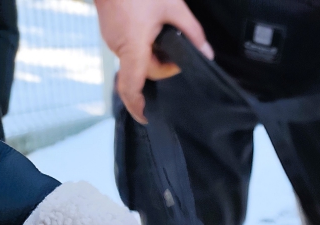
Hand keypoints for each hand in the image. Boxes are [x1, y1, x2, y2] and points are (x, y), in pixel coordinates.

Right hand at [95, 0, 212, 122]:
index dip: (138, 107)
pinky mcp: (112, 31)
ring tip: (163, 30)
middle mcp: (119, 48)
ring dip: (155, 53)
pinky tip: (151, 26)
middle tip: (178, 48)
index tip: (147, 118)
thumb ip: (192, 31)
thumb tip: (207, 53)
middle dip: (164, 66)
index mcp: (132, 47)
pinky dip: (144, 44)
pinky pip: (130, 47)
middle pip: (145, 72)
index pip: (131, 87)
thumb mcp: (172, 5)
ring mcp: (112, 39)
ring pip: (139, 59)